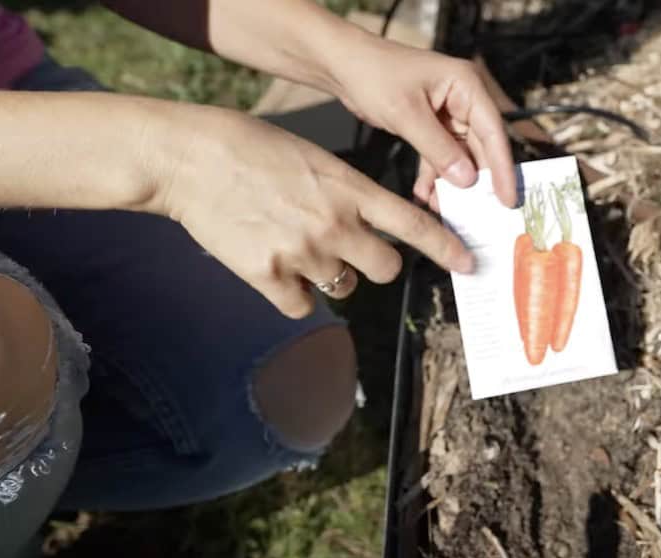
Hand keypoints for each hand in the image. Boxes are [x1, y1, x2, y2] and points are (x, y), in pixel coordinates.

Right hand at [151, 105, 473, 317]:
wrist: (191, 158)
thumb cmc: (253, 148)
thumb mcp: (317, 160)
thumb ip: (349, 195)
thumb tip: (370, 228)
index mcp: (350, 189)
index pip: (414, 224)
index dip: (446, 248)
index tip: (469, 264)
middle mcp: (334, 225)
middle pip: (386, 268)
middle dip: (376, 264)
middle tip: (352, 251)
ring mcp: (302, 253)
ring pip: (342, 288)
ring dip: (329, 276)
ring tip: (296, 244)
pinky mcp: (267, 276)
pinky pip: (302, 306)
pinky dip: (294, 295)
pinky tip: (275, 267)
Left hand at [334, 37, 517, 209]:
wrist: (343, 65)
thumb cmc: (374, 74)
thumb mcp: (406, 114)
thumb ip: (438, 149)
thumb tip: (467, 180)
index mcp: (465, 85)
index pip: (493, 131)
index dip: (502, 168)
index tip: (508, 199)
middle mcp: (462, 99)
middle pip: (481, 147)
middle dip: (477, 181)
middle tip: (481, 213)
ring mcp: (447, 113)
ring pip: (460, 156)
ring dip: (452, 183)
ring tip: (446, 208)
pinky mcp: (431, 125)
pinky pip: (439, 156)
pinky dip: (433, 176)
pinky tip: (425, 195)